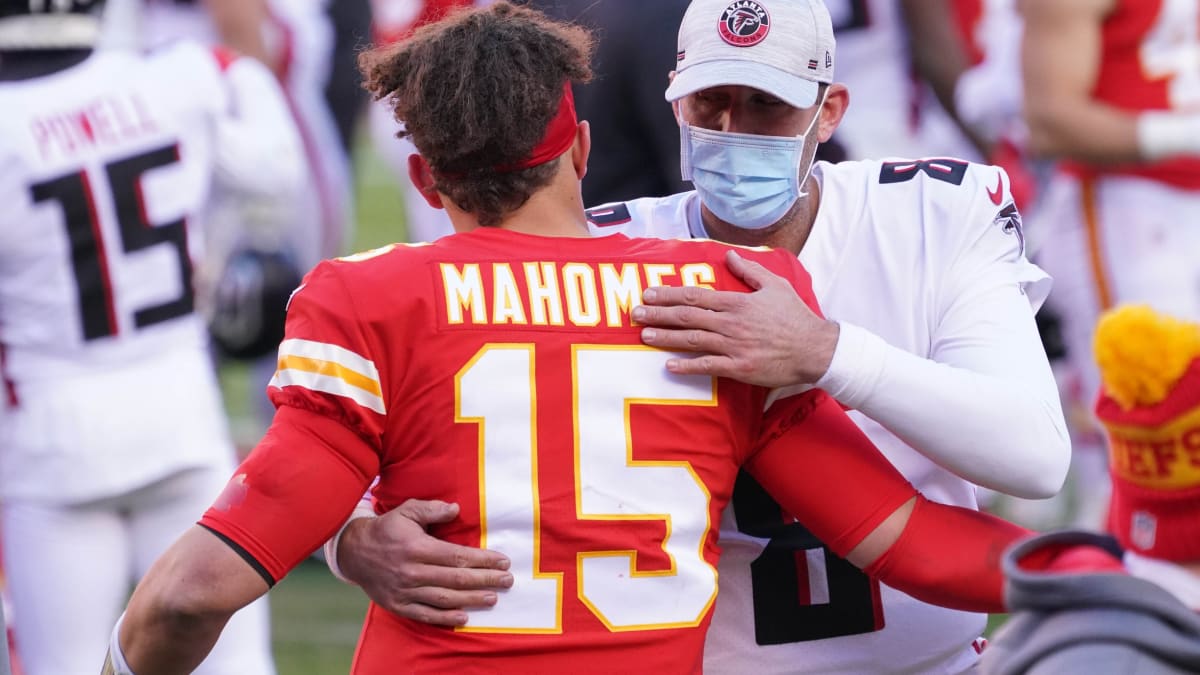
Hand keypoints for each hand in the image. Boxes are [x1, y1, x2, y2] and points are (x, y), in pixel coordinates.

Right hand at [337, 499, 512, 626]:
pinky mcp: (398, 605)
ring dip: (471, 599)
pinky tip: (464, 616)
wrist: (353, 552)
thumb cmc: (386, 529)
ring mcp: (405, 591)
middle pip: (456, 579)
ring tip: (493, 597)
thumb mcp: (407, 511)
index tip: (502, 561)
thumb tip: (456, 509)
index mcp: (417, 548)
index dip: (482, 560)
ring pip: (444, 599)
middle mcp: (412, 572)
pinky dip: (445, 618)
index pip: (457, 556)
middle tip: (507, 580)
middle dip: (485, 580)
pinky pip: (425, 614)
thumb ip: (432, 510)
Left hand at [632, 250, 838, 387]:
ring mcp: (734, 346)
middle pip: (687, 317)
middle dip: (658, 314)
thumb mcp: (775, 285)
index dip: (669, 295)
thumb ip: (749, 270)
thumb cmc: (795, 316)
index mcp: (737, 302)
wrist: (815, 349)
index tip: (649, 293)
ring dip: (666, 338)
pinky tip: (670, 366)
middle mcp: (731, 323)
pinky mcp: (740, 367)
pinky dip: (688, 366)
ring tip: (644, 335)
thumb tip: (729, 254)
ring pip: (693, 340)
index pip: (695, 297)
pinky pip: (709, 366)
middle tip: (636, 313)